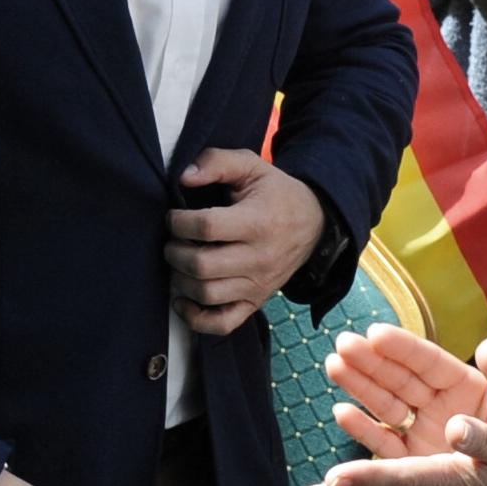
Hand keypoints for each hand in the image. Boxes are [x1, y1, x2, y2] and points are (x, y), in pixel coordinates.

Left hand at [166, 147, 325, 332]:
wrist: (314, 224)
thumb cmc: (275, 194)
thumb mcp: (252, 166)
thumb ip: (217, 162)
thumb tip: (185, 177)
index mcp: (258, 222)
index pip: (207, 227)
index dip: (179, 222)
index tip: (173, 216)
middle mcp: (259, 258)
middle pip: (202, 265)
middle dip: (174, 251)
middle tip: (172, 240)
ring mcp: (258, 285)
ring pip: (207, 294)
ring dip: (180, 280)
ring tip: (178, 262)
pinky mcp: (255, 302)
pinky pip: (222, 323)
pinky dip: (195, 318)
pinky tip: (182, 299)